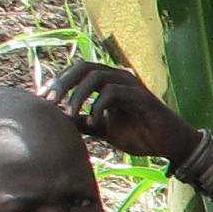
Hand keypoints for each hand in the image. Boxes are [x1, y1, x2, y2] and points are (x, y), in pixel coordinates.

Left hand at [48, 57, 199, 171]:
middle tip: (49, 101)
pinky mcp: (140, 96)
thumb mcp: (104, 130)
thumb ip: (84, 122)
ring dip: (78, 94)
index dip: (58, 81)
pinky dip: (98, 106)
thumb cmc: (140, 135)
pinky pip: (113, 93)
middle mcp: (118, 77)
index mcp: (108, 82)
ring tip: (68, 113)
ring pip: (96, 76)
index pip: (77, 71)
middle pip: (83, 67)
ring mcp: (130, 84)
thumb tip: (59, 122)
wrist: (170, 145)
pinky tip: (94, 122)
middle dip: (63, 83)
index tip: (42, 99)